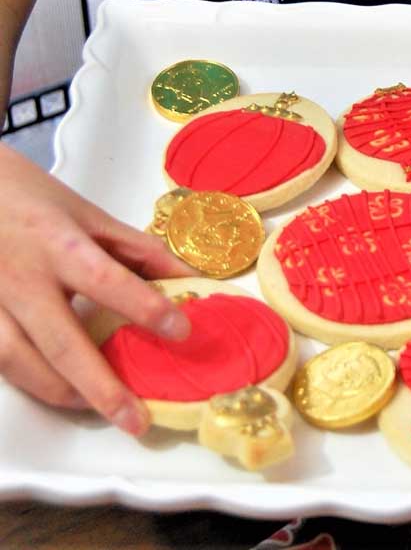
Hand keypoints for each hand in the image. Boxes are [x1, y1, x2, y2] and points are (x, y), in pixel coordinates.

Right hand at [0, 142, 192, 434]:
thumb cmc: (29, 196)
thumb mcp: (86, 212)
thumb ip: (136, 248)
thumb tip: (188, 279)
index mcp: (58, 242)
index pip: (106, 279)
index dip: (145, 307)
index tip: (181, 330)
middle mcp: (23, 277)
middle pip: (61, 342)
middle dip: (101, 387)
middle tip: (137, 419)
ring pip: (22, 362)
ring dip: (63, 392)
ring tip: (100, 409)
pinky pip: (1, 358)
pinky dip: (32, 379)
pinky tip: (59, 389)